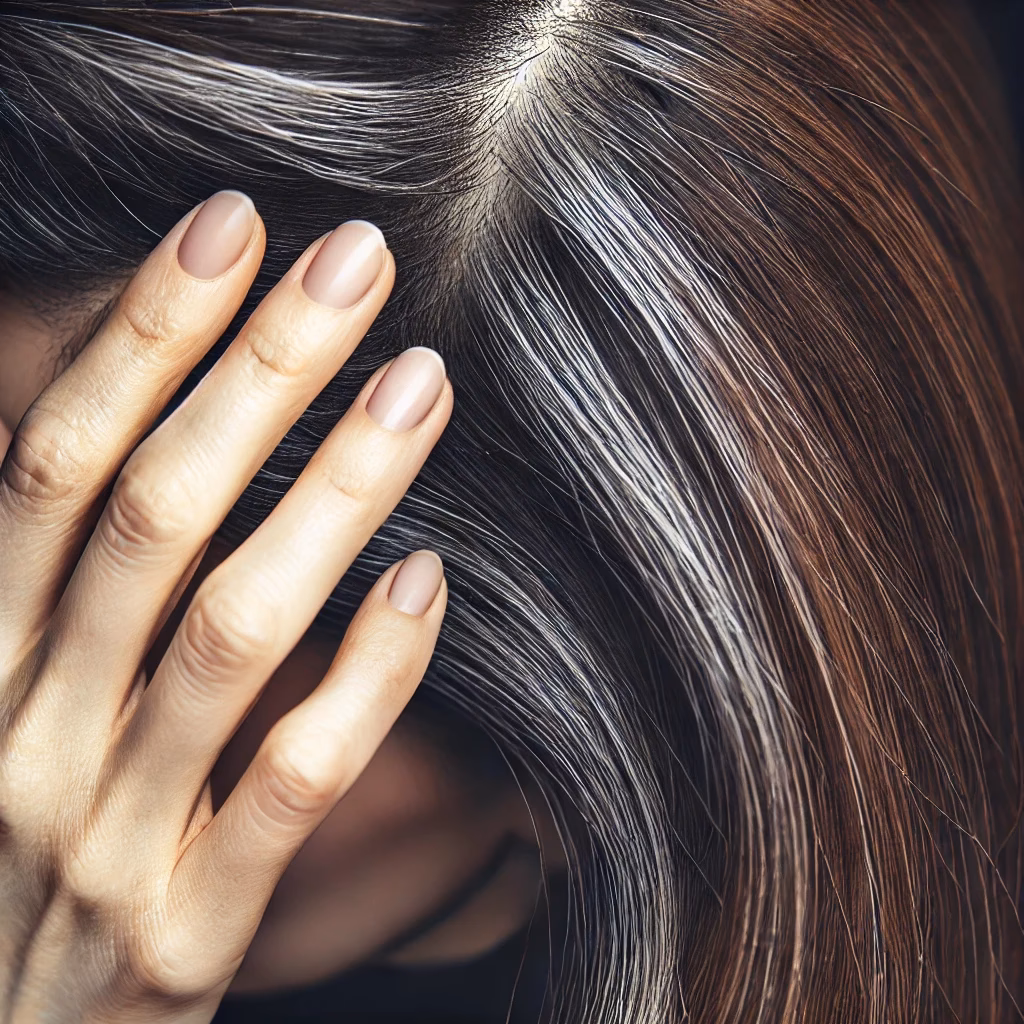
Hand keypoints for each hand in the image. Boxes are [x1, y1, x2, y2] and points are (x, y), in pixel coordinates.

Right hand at [0, 191, 451, 1021]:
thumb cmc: (31, 847)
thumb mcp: (17, 696)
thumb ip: (69, 579)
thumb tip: (160, 417)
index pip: (58, 459)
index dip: (143, 330)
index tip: (236, 223)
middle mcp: (23, 732)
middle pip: (153, 513)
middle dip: (257, 372)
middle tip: (360, 262)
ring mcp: (103, 835)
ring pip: (231, 629)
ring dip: (331, 492)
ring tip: (422, 383)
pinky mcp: (187, 933)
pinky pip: (292, 780)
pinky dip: (365, 674)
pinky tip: (430, 578)